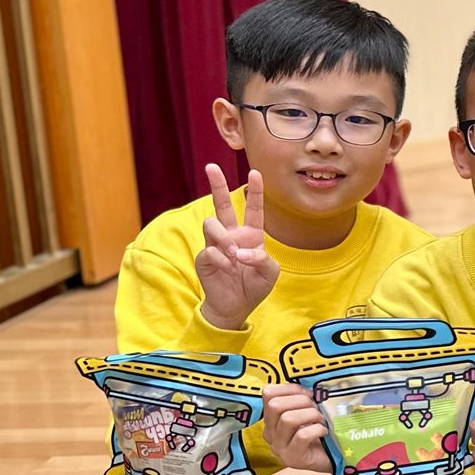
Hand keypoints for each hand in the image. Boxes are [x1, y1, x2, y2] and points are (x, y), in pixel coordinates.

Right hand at [198, 164, 278, 331]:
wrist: (236, 306)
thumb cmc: (254, 286)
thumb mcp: (269, 272)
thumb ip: (262, 258)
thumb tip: (240, 251)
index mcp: (251, 235)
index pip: (254, 209)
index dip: (255, 191)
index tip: (255, 172)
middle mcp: (232, 235)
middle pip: (222, 205)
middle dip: (217, 185)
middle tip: (211, 167)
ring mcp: (216, 245)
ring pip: (212, 223)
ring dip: (225, 238)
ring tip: (233, 255)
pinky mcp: (204, 257)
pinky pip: (210, 250)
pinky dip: (221, 260)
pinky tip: (227, 269)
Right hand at [261, 385, 331, 473]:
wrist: (333, 458)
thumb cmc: (320, 432)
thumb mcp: (308, 411)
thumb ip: (302, 399)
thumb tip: (310, 386)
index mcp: (271, 418)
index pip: (268, 393)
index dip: (290, 388)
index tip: (309, 394)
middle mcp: (270, 433)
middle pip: (275, 405)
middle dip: (301, 401)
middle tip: (317, 408)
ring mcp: (279, 447)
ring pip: (287, 419)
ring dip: (310, 415)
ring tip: (321, 420)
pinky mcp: (292, 458)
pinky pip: (302, 436)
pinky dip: (317, 429)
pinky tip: (324, 432)